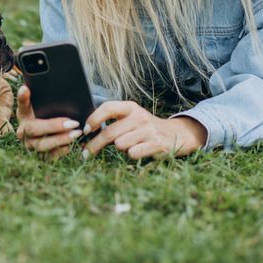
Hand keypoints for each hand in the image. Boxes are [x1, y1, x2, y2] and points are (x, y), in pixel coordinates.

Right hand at [15, 85, 84, 159]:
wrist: (47, 137)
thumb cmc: (46, 119)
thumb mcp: (42, 109)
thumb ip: (39, 99)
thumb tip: (27, 88)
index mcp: (23, 116)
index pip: (22, 105)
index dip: (22, 97)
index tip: (25, 88)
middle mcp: (23, 132)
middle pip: (35, 129)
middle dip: (54, 126)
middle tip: (72, 123)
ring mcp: (30, 146)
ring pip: (42, 145)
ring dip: (60, 140)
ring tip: (76, 134)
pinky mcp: (40, 156)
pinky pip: (49, 156)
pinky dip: (61, 151)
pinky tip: (72, 144)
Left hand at [81, 101, 206, 159]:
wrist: (177, 134)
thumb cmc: (145, 127)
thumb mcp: (131, 117)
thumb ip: (112, 120)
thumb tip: (87, 130)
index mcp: (131, 107)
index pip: (107, 108)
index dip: (93, 119)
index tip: (86, 130)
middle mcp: (139, 117)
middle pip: (109, 133)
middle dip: (94, 145)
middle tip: (85, 153)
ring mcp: (149, 130)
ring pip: (120, 145)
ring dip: (120, 148)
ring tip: (129, 145)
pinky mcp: (156, 144)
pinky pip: (132, 153)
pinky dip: (131, 154)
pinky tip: (139, 150)